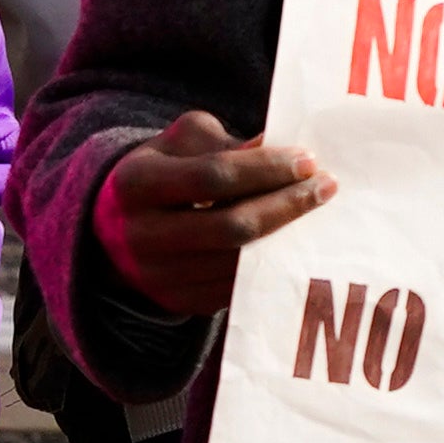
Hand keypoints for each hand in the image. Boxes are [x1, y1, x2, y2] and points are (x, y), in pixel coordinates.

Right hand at [95, 110, 324, 319]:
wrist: (117, 225)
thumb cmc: (168, 169)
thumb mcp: (186, 141)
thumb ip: (229, 142)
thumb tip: (283, 151)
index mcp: (136, 183)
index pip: (211, 176)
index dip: (265, 168)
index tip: (309, 160)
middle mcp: (138, 235)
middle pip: (229, 227)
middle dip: (286, 206)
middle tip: (326, 186)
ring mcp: (154, 275)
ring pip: (235, 263)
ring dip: (285, 237)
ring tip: (317, 211)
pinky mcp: (174, 300)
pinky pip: (234, 288)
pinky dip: (269, 264)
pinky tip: (295, 241)